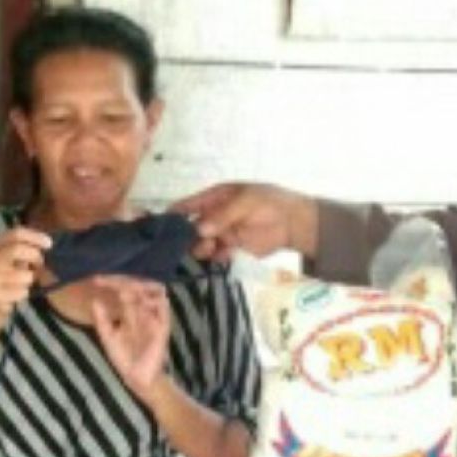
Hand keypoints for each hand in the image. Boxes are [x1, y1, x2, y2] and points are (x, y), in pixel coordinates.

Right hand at [0, 227, 51, 318]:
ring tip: (22, 283)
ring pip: (24, 275)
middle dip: (35, 257)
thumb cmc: (7, 279)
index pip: (16, 233)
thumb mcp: (15, 260)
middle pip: (17, 249)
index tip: (50, 244)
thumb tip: (48, 243)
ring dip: (30, 280)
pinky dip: (24, 293)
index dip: (35, 236)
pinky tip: (15, 295)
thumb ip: (27, 249)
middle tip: (40, 265)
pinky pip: (22, 292)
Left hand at [90, 276, 170, 400]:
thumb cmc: (124, 358)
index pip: (124, 292)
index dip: (112, 284)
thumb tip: (95, 301)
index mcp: (130, 313)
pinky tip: (144, 300)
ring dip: (142, 289)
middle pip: (138, 289)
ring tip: (126, 289)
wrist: (138, 378)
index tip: (97, 279)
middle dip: (125, 282)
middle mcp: (143, 312)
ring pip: (154, 294)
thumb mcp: (108, 337)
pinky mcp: (162, 328)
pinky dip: (157, 302)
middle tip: (110, 279)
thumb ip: (102, 320)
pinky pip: (164, 310)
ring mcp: (153, 318)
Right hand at [171, 182, 316, 261]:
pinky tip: (216, 259)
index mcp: (215, 198)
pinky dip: (214, 258)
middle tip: (182, 246)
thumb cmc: (270, 203)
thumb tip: (200, 230)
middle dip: (185, 237)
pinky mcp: (233, 248)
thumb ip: (223, 215)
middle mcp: (214, 216)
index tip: (161, 229)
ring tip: (206, 251)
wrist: (294, 223)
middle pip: (191, 228)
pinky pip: (217, 255)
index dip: (174, 215)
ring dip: (200, 249)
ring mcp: (223, 233)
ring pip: (202, 243)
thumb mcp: (246, 201)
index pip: (188, 205)